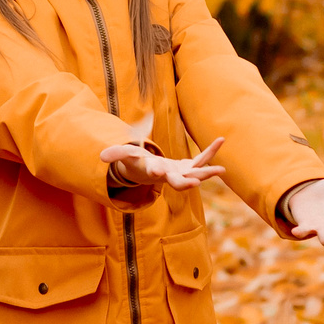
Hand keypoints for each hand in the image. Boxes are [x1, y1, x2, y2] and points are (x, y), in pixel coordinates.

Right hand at [101, 135, 224, 192]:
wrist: (150, 172)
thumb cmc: (137, 163)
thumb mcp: (126, 157)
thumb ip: (116, 154)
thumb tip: (101, 156)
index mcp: (154, 172)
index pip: (153, 173)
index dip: (154, 171)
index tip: (155, 171)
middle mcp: (169, 176)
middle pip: (178, 182)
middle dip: (186, 183)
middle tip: (195, 184)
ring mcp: (181, 173)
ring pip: (195, 174)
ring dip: (208, 173)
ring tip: (222, 170)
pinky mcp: (189, 167)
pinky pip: (202, 159)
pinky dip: (211, 151)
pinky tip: (221, 139)